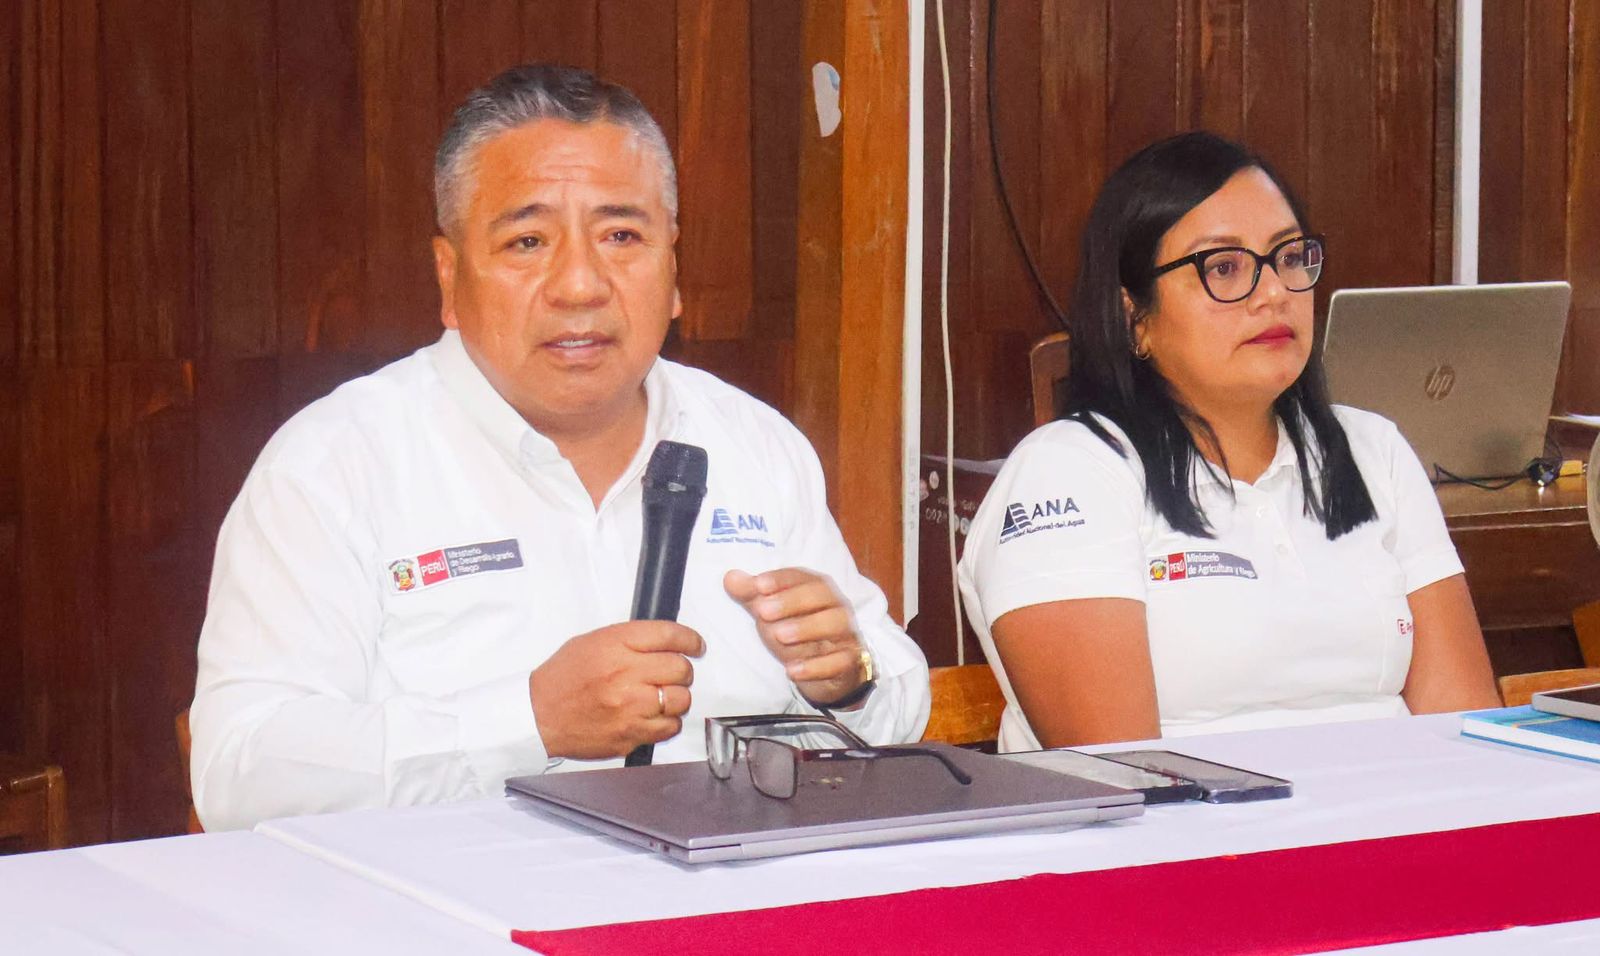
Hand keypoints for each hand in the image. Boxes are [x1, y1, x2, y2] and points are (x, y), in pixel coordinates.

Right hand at [528, 621, 704, 759]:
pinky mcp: (631, 734)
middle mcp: (625, 674)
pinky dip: (668, 722)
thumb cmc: (563, 678)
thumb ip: (630, 640)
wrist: (539, 715)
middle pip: (681, 668)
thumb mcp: (592, 642)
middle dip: (682, 670)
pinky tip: (654, 716)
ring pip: (681, 699)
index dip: (690, 640)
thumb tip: (665, 642)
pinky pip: (670, 727)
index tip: (696, 645)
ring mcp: (630, 707)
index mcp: (615, 645)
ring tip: (662, 697)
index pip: (669, 635)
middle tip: (673, 674)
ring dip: (677, 697)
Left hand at [724, 568, 868, 708]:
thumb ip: (752, 597)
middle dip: (791, 601)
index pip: (801, 577)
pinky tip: (792, 670)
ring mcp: (846, 634)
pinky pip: (839, 662)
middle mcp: (836, 606)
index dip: (780, 579)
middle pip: (820, 595)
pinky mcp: (849, 662)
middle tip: (762, 612)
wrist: (830, 671)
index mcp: (817, 589)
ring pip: (835, 624)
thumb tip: (730, 578)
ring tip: (779, 636)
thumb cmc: (799, 633)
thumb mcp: (773, 615)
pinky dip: (816, 666)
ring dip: (806, 628)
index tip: (757, 585)